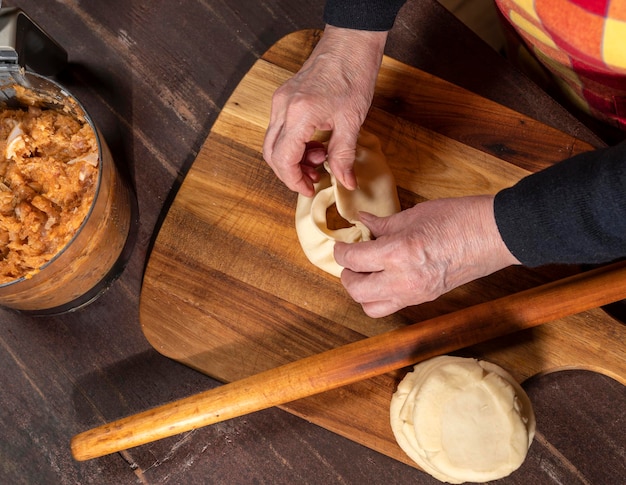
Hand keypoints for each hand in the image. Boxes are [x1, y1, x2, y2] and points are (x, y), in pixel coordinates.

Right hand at [263, 25, 386, 195]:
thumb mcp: (352, 121)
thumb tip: (345, 182)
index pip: (283, 159)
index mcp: (299, 114)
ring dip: (292, 158)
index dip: (294, 180)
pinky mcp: (284, 96)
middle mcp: (283, 107)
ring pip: (274, 142)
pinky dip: (293, 143)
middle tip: (313, 180)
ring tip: (320, 159)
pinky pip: (279, 128)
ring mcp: (280, 100)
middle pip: (272, 153)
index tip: (308, 189)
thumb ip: (344, 155)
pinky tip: (315, 144)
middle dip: (290, 173)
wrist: (351, 41)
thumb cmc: (353, 73)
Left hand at [334, 195, 519, 316]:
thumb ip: (383, 224)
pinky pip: (392, 305)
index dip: (340, 250)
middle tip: (351, 259)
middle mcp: (403, 280)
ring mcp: (415, 294)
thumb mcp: (414, 215)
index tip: (342, 243)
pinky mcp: (425, 299)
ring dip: (362, 292)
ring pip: (371, 307)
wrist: (495, 235)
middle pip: (356, 291)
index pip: (353, 259)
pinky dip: (381, 295)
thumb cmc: (458, 218)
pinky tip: (385, 276)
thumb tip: (362, 223)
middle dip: (347, 274)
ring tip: (367, 271)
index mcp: (397, 254)